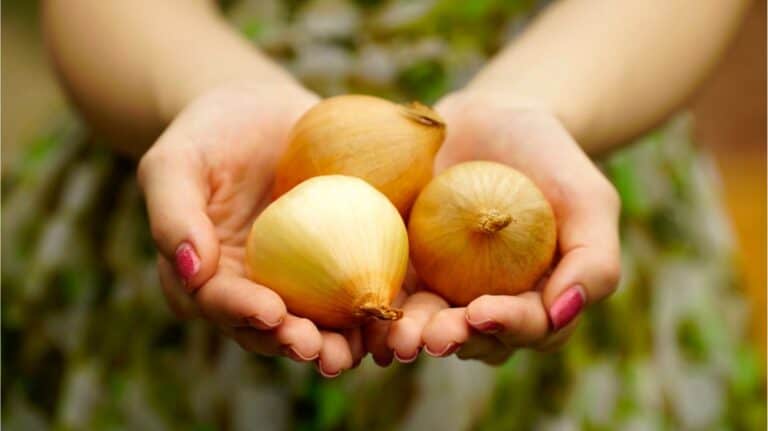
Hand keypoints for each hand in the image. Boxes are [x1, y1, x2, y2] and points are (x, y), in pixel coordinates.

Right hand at [139, 82, 363, 376]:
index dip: (245, 313)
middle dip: (297, 342)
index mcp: (214, 276)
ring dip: (342, 338)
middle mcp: (259, 285)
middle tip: (322, 350)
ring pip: (321, 318)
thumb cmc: (208, 134)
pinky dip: (378, 299)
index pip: (224, 304)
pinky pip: (362, 280)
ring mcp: (304, 275)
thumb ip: (173, 215)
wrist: (258, 110)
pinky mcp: (345, 253)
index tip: (271, 312)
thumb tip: (193, 270)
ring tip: (362, 346)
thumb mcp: (175, 164)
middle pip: (275, 327)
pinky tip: (398, 311)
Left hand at [376, 91, 620, 363]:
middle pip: (473, 336)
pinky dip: (377, 308)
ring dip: (411, 336)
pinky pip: (390, 291)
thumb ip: (593, 261)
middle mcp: (488, 302)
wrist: (494, 118)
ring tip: (395, 337)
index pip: (528, 326)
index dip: (508, 326)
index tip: (483, 311)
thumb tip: (562, 312)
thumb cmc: (550, 159)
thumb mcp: (589, 200)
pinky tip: (363, 312)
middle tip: (434, 337)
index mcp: (536, 298)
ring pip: (427, 324)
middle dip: (454, 340)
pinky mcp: (405, 265)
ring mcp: (443, 287)